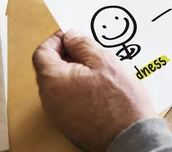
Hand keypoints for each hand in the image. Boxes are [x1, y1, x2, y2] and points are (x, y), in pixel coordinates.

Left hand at [32, 29, 156, 151]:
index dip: (56, 39)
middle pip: (49, 68)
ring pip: (59, 84)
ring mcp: (58, 114)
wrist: (130, 136)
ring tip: (98, 70)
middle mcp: (49, 99)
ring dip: (73, 72)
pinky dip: (78, 89)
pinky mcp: (68, 124)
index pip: (42, 52)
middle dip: (67, 55)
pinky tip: (98, 88)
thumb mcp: (104, 61)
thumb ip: (83, 44)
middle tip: (89, 51)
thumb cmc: (120, 101)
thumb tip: (71, 35)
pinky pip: (67, 99)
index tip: (72, 35)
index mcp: (53, 80)